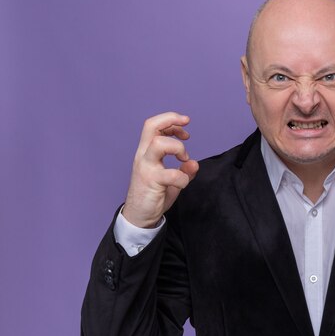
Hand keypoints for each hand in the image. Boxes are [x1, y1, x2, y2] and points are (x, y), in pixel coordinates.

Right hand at [122, 112, 198, 227]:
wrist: (139, 216)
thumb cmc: (153, 195)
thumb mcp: (172, 180)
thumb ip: (183, 170)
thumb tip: (194, 163)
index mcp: (146, 151)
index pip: (153, 125)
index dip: (170, 119)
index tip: (186, 123)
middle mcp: (143, 156)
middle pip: (151, 126)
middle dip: (171, 121)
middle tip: (187, 132)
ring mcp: (146, 167)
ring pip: (159, 144)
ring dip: (177, 148)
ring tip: (183, 159)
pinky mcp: (151, 181)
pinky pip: (172, 174)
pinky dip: (183, 177)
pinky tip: (182, 183)